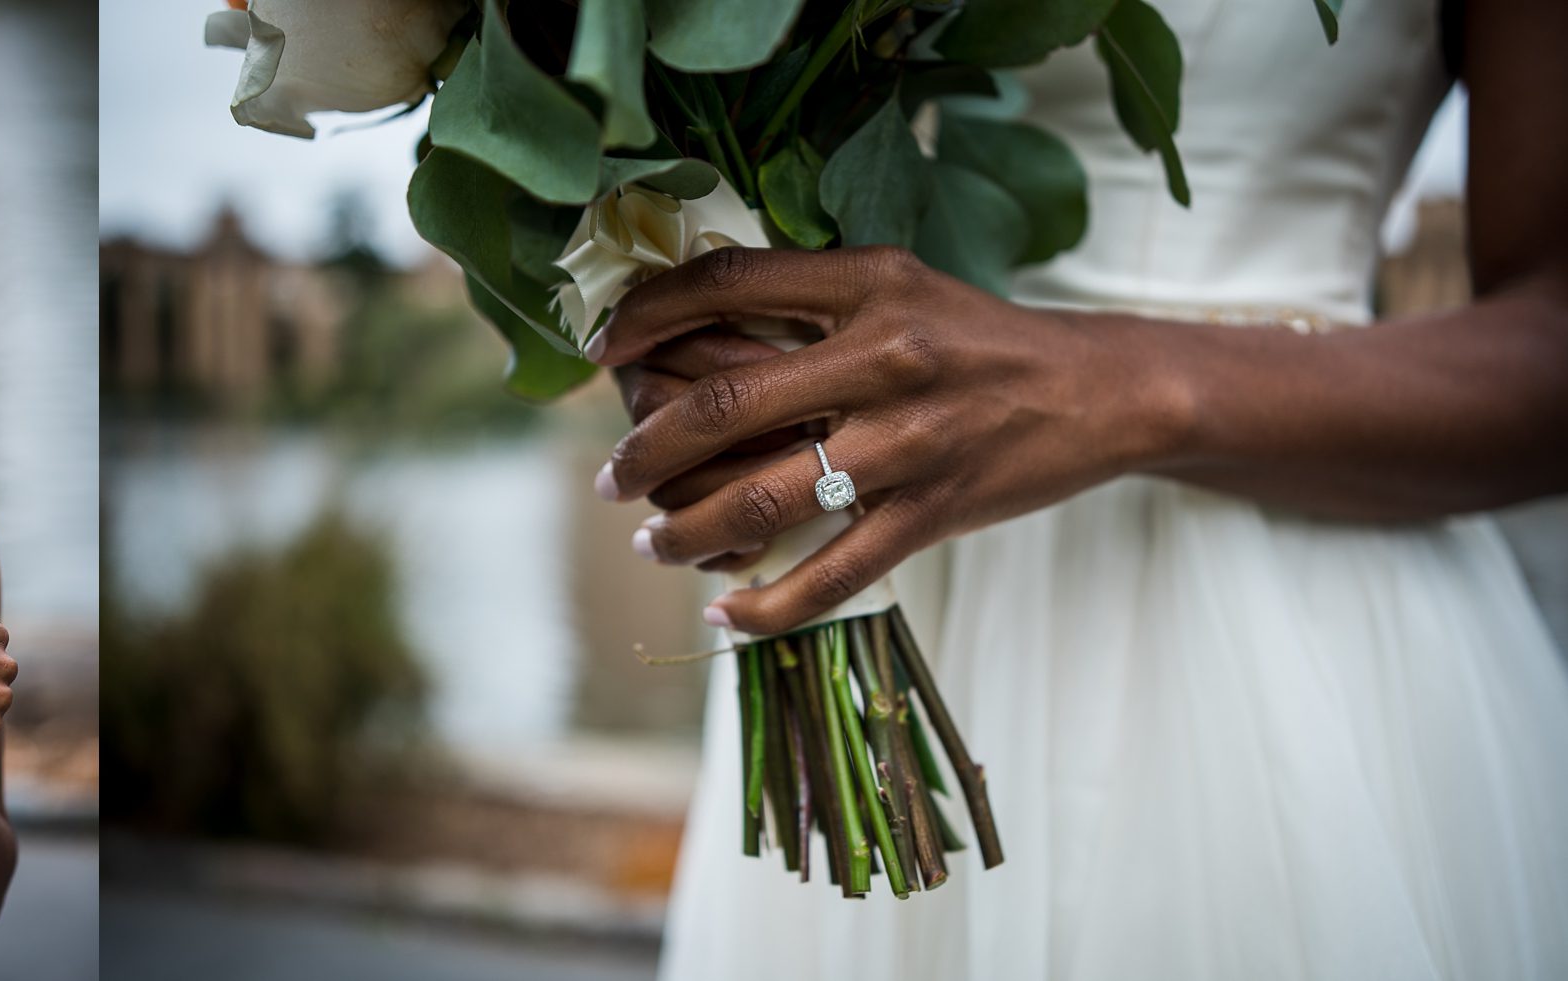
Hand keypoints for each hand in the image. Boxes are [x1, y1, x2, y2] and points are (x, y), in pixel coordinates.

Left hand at [589, 246, 1179, 633]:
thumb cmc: (977, 337)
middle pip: (727, 402)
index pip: (729, 281)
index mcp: (868, 283)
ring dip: (688, 531)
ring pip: (767, 500)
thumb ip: (807, 299)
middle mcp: (886, 356)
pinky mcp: (935, 512)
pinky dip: (770, 606)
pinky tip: (725, 617)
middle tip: (608, 479)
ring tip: (651, 545)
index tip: (605, 349)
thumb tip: (684, 323)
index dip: (650, 311)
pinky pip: (834, 574)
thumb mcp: (897, 285)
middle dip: (645, 449)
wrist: (1100, 389)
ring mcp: (911, 441)